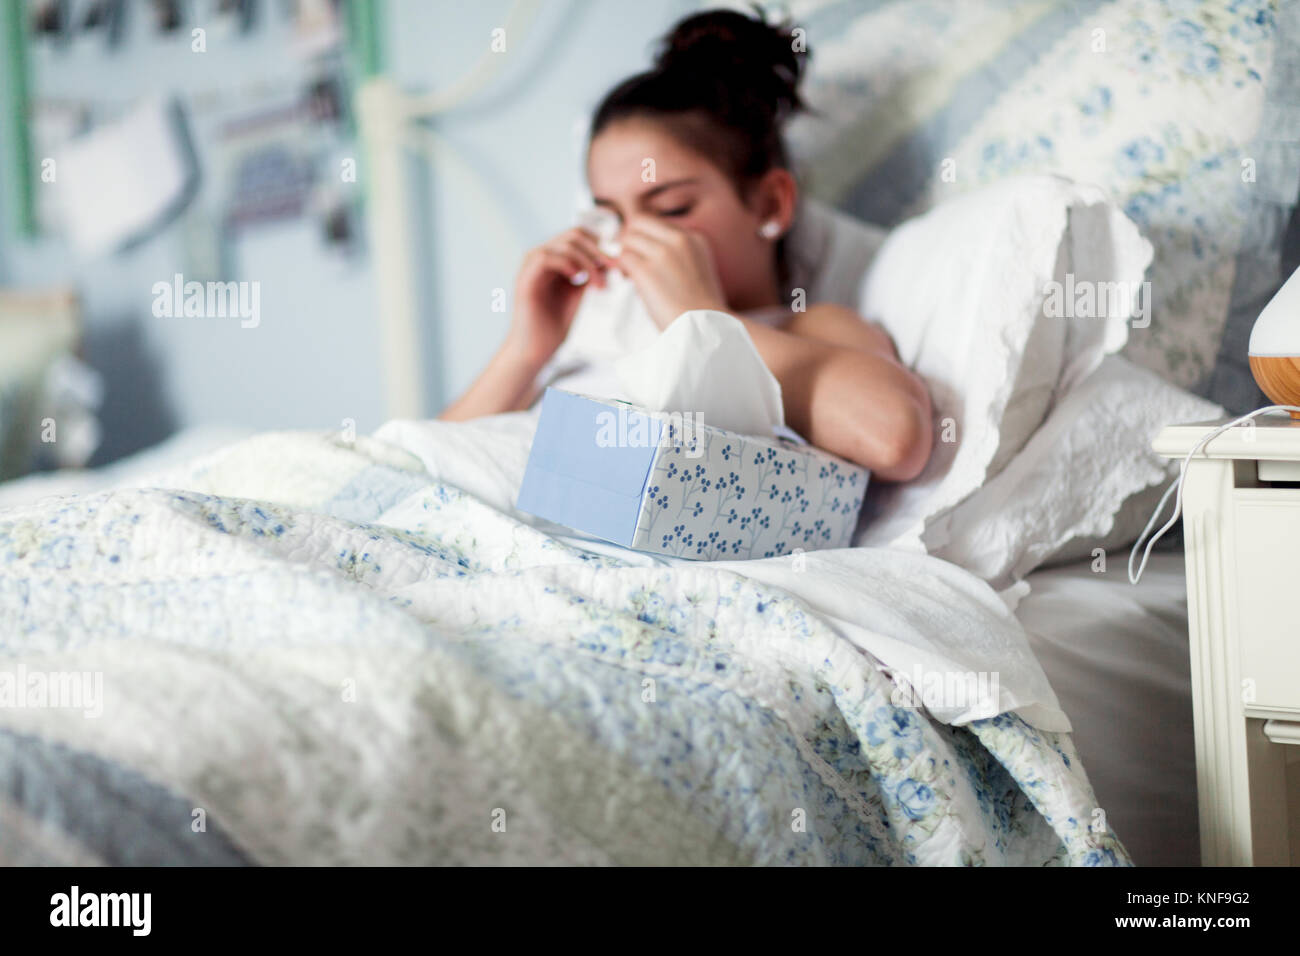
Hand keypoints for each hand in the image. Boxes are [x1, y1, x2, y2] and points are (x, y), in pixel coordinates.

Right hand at [507, 226, 610, 366]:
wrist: (536, 349)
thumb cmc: (554, 325)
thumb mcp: (579, 293)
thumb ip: (589, 274)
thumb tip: (609, 259)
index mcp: (553, 258)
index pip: (579, 235)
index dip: (601, 244)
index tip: (617, 262)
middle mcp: (540, 257)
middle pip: (574, 235)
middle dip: (599, 250)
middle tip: (614, 268)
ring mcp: (531, 265)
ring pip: (564, 244)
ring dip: (588, 262)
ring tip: (599, 282)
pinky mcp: (525, 277)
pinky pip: (547, 257)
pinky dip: (568, 264)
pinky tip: (579, 279)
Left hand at [615, 217, 727, 329]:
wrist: (704, 329)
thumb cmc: (699, 309)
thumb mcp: (697, 269)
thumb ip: (677, 254)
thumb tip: (646, 249)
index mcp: (694, 238)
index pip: (657, 222)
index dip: (644, 236)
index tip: (642, 253)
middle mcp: (679, 240)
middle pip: (638, 222)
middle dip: (629, 238)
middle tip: (630, 259)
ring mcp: (663, 254)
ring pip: (628, 238)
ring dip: (624, 254)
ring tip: (630, 273)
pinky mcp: (647, 271)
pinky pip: (623, 257)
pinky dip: (621, 267)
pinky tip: (628, 280)